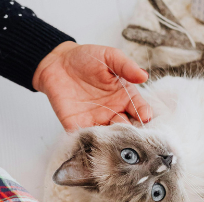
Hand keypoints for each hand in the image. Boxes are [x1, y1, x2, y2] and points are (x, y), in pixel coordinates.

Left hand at [33, 41, 151, 131]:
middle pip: (126, 126)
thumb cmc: (86, 57)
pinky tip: (95, 142)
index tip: (145, 116)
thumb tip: (144, 76)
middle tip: (130, 132)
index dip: (143, 112)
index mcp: (124, 96)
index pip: (138, 108)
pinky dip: (90, 141)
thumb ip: (126, 66)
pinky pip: (86, 138)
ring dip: (112, 140)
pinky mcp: (77, 125)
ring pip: (108, 136)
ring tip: (114, 140)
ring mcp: (96, 120)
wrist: (58, 62)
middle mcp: (113, 111)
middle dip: (130, 131)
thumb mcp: (109, 57)